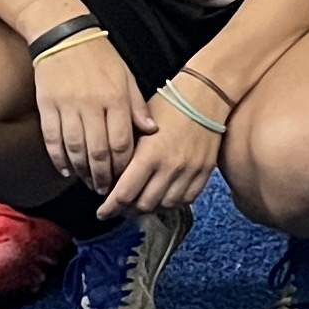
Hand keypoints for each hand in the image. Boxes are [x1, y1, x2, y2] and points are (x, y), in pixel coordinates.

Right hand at [30, 32, 149, 196]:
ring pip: (75, 150)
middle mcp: (92, 105)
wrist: (63, 35)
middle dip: (103, 175)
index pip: (122, 142)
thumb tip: (151, 131)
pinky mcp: (47, 106)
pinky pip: (52, 140)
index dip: (123, 165)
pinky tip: (66, 170)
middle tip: (105, 189)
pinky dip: (59, 159)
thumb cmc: (100, 57)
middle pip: (98, 151)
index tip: (124, 178)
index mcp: (115, 98)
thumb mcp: (126, 77)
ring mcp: (67, 107)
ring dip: (82, 172)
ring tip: (88, 182)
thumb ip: (137, 106)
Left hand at [99, 76, 229, 218]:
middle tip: (120, 206)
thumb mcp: (140, 125)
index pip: (124, 194)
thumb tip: (112, 176)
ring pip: (165, 205)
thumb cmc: (168, 105)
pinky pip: (186, 199)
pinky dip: (172, 203)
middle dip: (128, 209)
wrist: (206, 96)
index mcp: (149, 155)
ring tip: (141, 202)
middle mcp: (169, 168)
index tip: (102, 212)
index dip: (110, 208)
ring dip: (150, 207)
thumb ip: (126, 153)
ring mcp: (189, 172)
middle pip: (144, 204)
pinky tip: (163, 197)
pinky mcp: (204, 172)